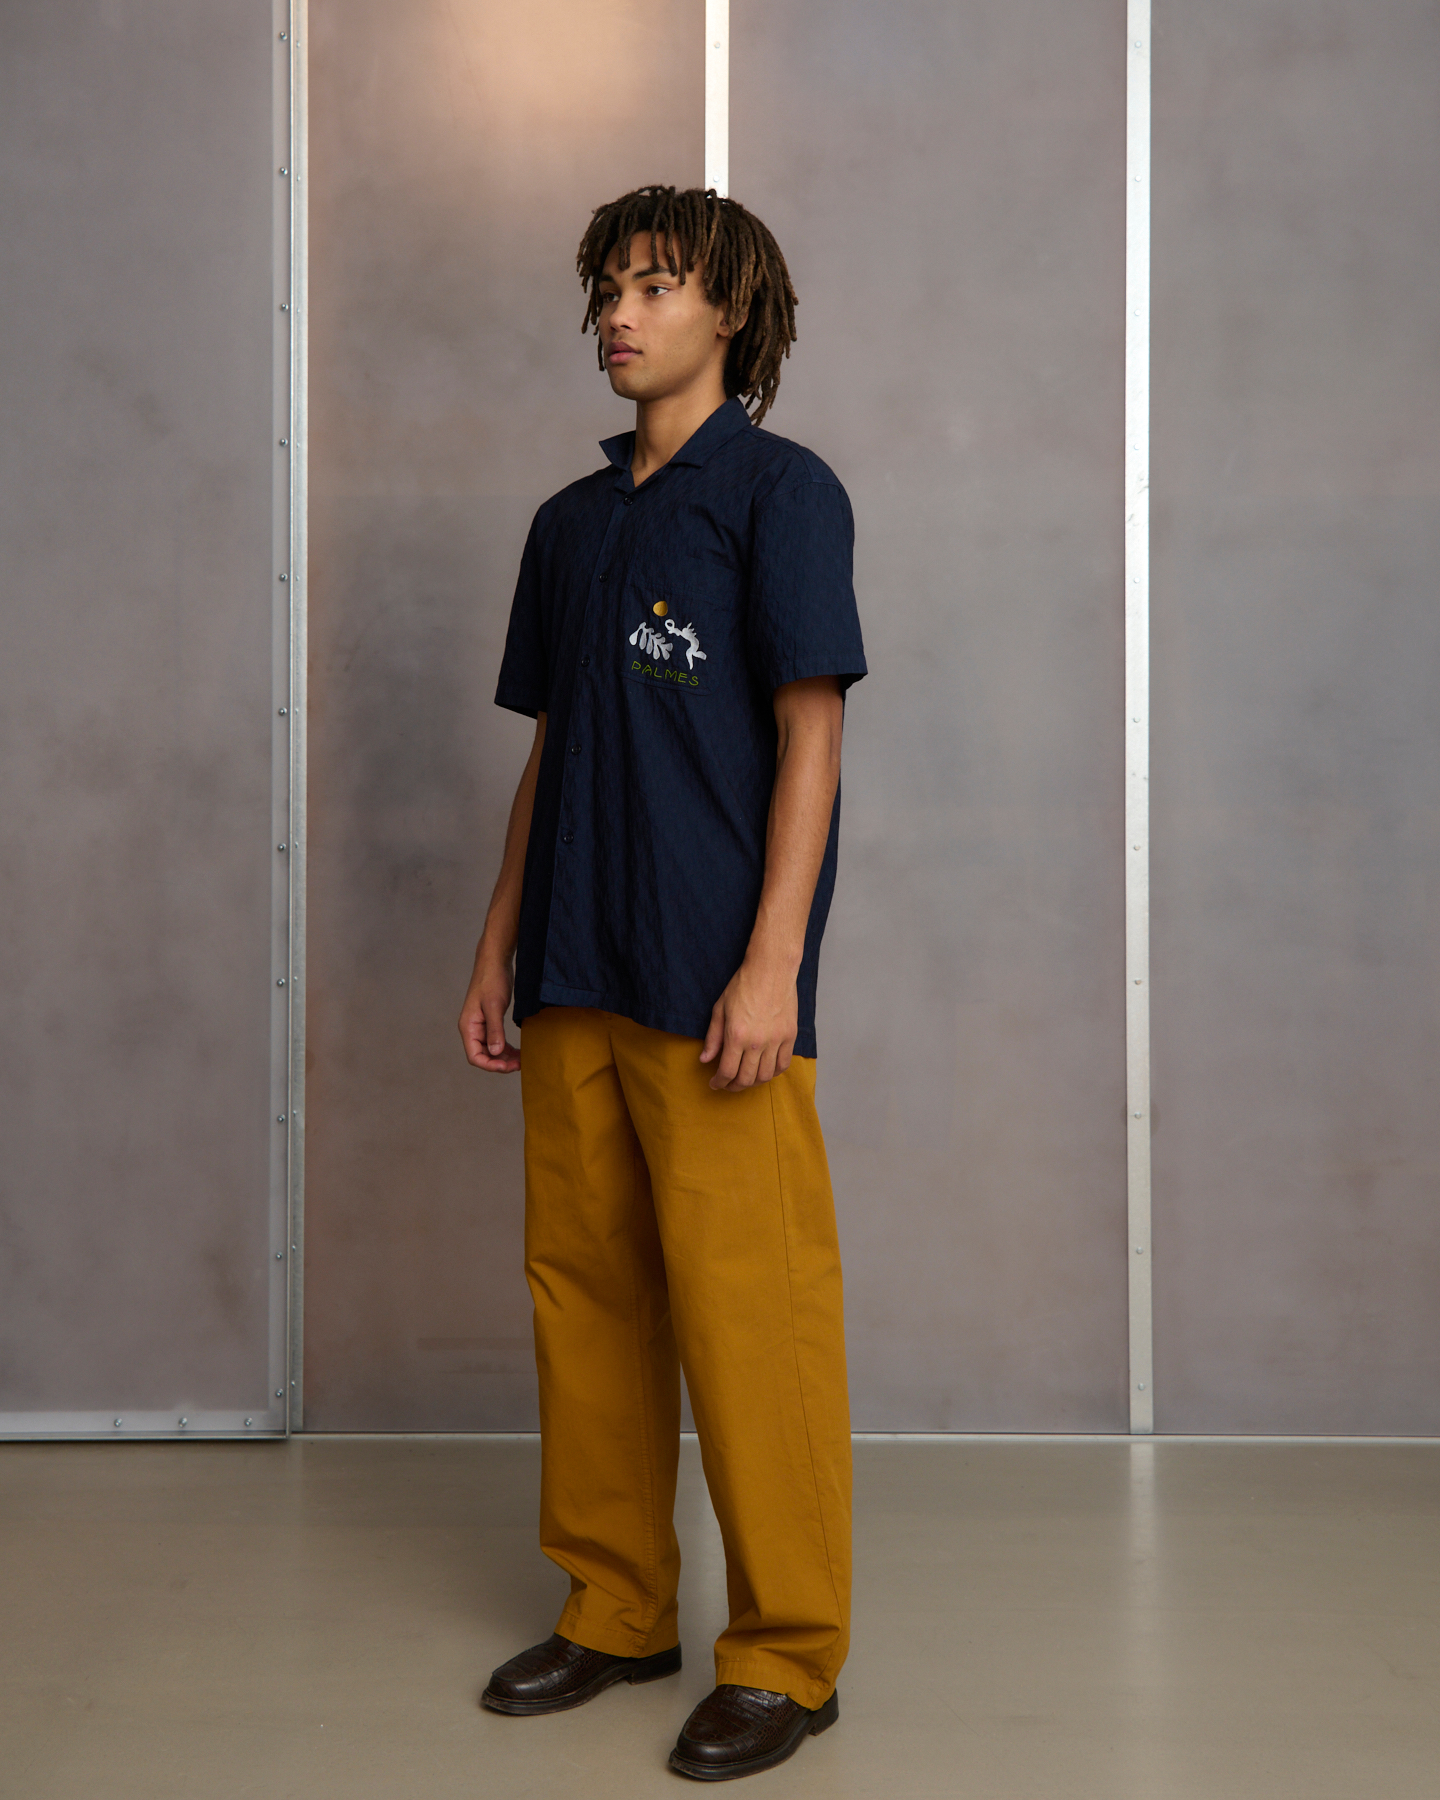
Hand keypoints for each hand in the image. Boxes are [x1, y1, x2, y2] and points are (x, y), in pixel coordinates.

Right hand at [458, 953, 520, 1071]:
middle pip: (484, 1056)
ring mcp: (481, 1026)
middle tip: (520, 1065)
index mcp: (468, 1027)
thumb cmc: (491, 980)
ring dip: (505, 1057)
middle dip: (500, 1063)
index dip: (490, 1065)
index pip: (475, 1056)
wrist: (495, 962)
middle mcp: (472, 1029)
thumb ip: (495, 1030)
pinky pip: (496, 1041)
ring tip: (521, 1060)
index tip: (508, 1067)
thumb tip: (496, 1052)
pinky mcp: (490, 1021)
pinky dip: (506, 1048)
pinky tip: (518, 1051)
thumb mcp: (494, 1006)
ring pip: (491, 1050)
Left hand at [699, 958, 797, 1090]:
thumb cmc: (743, 985)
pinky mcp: (790, 1036)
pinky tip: (764, 1070)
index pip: (727, 1071)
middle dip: (734, 1087)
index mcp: (736, 1035)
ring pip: (765, 1076)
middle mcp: (757, 1042)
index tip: (715, 1083)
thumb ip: (713, 1037)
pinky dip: (773, 1073)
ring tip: (746, 1079)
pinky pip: (783, 1064)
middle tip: (728, 1085)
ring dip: (753, 1083)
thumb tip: (705, 1059)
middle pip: (746, 1079)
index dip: (719, 1082)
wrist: (771, 969)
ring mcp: (776, 1040)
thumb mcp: (720, 1009)